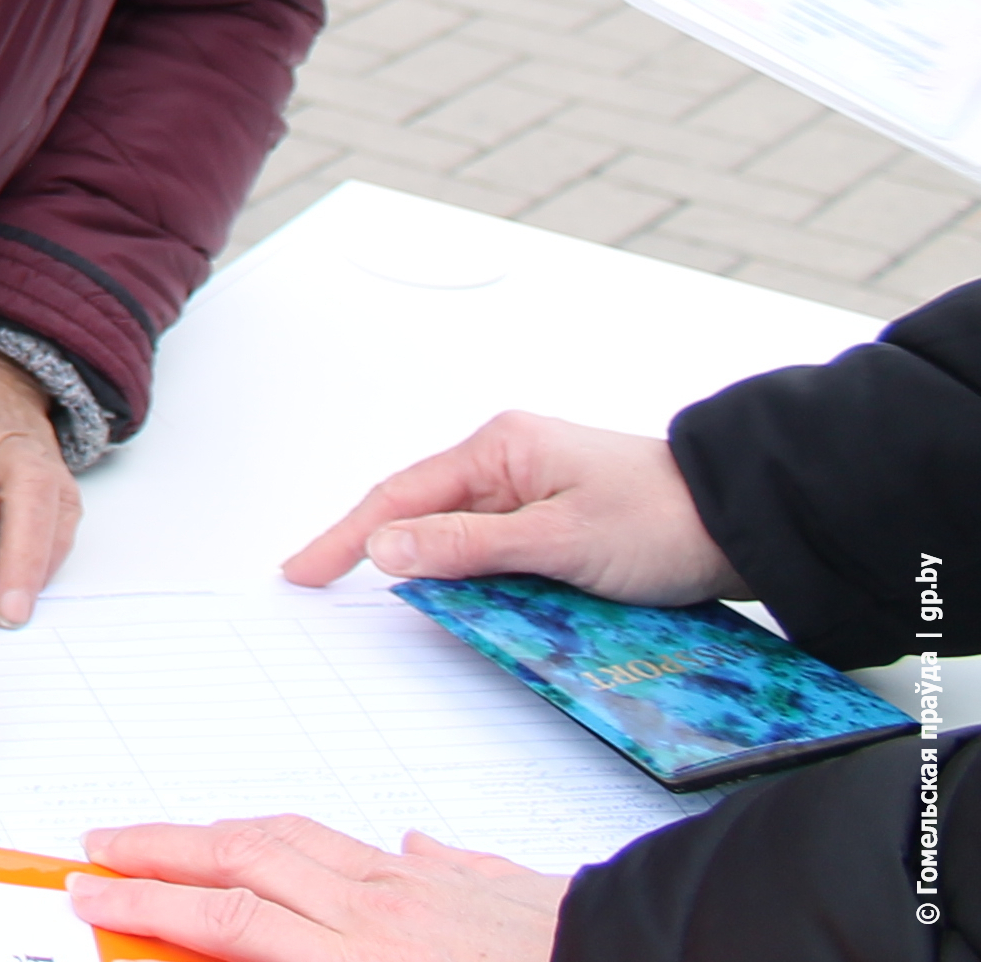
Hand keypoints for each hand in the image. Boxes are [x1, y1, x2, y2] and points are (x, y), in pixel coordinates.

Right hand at [72, 817, 565, 961]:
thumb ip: (320, 959)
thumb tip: (257, 940)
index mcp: (361, 956)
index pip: (226, 924)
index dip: (146, 906)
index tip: (88, 893)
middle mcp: (383, 909)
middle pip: (244, 860)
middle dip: (161, 850)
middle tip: (101, 847)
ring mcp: (430, 884)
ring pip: (306, 838)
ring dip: (232, 834)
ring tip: (190, 840)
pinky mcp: (482, 877)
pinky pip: (407, 851)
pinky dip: (363, 849)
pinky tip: (368, 853)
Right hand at [280, 412, 739, 601]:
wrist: (744, 523)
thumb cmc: (665, 519)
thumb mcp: (561, 539)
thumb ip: (470, 547)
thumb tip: (387, 548)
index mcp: (499, 449)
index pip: (399, 497)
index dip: (345, 536)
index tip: (304, 569)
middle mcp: (509, 462)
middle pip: (422, 513)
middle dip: (377, 549)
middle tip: (327, 582)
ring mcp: (533, 490)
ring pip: (460, 536)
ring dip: (436, 569)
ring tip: (397, 598)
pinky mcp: (557, 519)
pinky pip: (495, 549)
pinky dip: (476, 576)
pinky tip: (469, 598)